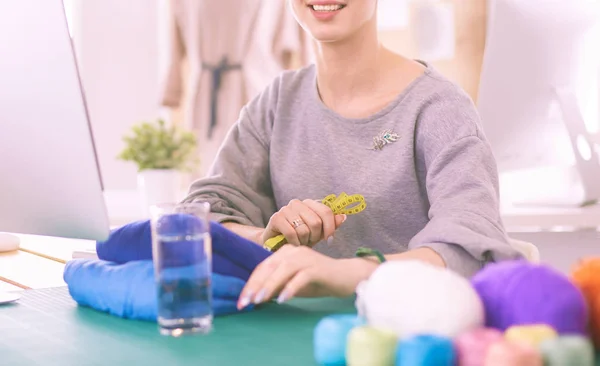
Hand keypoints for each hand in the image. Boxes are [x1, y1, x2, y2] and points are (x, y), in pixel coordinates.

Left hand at [236, 245, 378, 308]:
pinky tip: (282, 299)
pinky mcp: (317, 267)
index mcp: (285, 253)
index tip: (241, 301)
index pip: (262, 267)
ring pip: (282, 270)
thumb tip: (255, 297)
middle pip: (269, 267)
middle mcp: (293, 251)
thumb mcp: (293, 284)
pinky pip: (301, 277)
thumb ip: (276, 287)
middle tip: (244, 303)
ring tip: (259, 300)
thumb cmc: (319, 281)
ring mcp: (306, 257)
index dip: (250, 284)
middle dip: (255, 286)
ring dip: (269, 285)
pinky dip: (290, 288)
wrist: (347, 277)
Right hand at [260, 199, 346, 246]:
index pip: (326, 211)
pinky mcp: (276, 218)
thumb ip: (330, 225)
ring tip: (300, 242)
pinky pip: (292, 234)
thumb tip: (343, 217)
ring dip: (304, 241)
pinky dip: (295, 243)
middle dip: (315, 237)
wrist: (274, 243)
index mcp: (309, 203)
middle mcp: (297, 203)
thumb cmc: (299, 237)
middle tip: (309, 242)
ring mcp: (286, 209)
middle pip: (316, 222)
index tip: (329, 240)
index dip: (330, 228)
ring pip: (304, 230)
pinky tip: (293, 244)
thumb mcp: (317, 233)